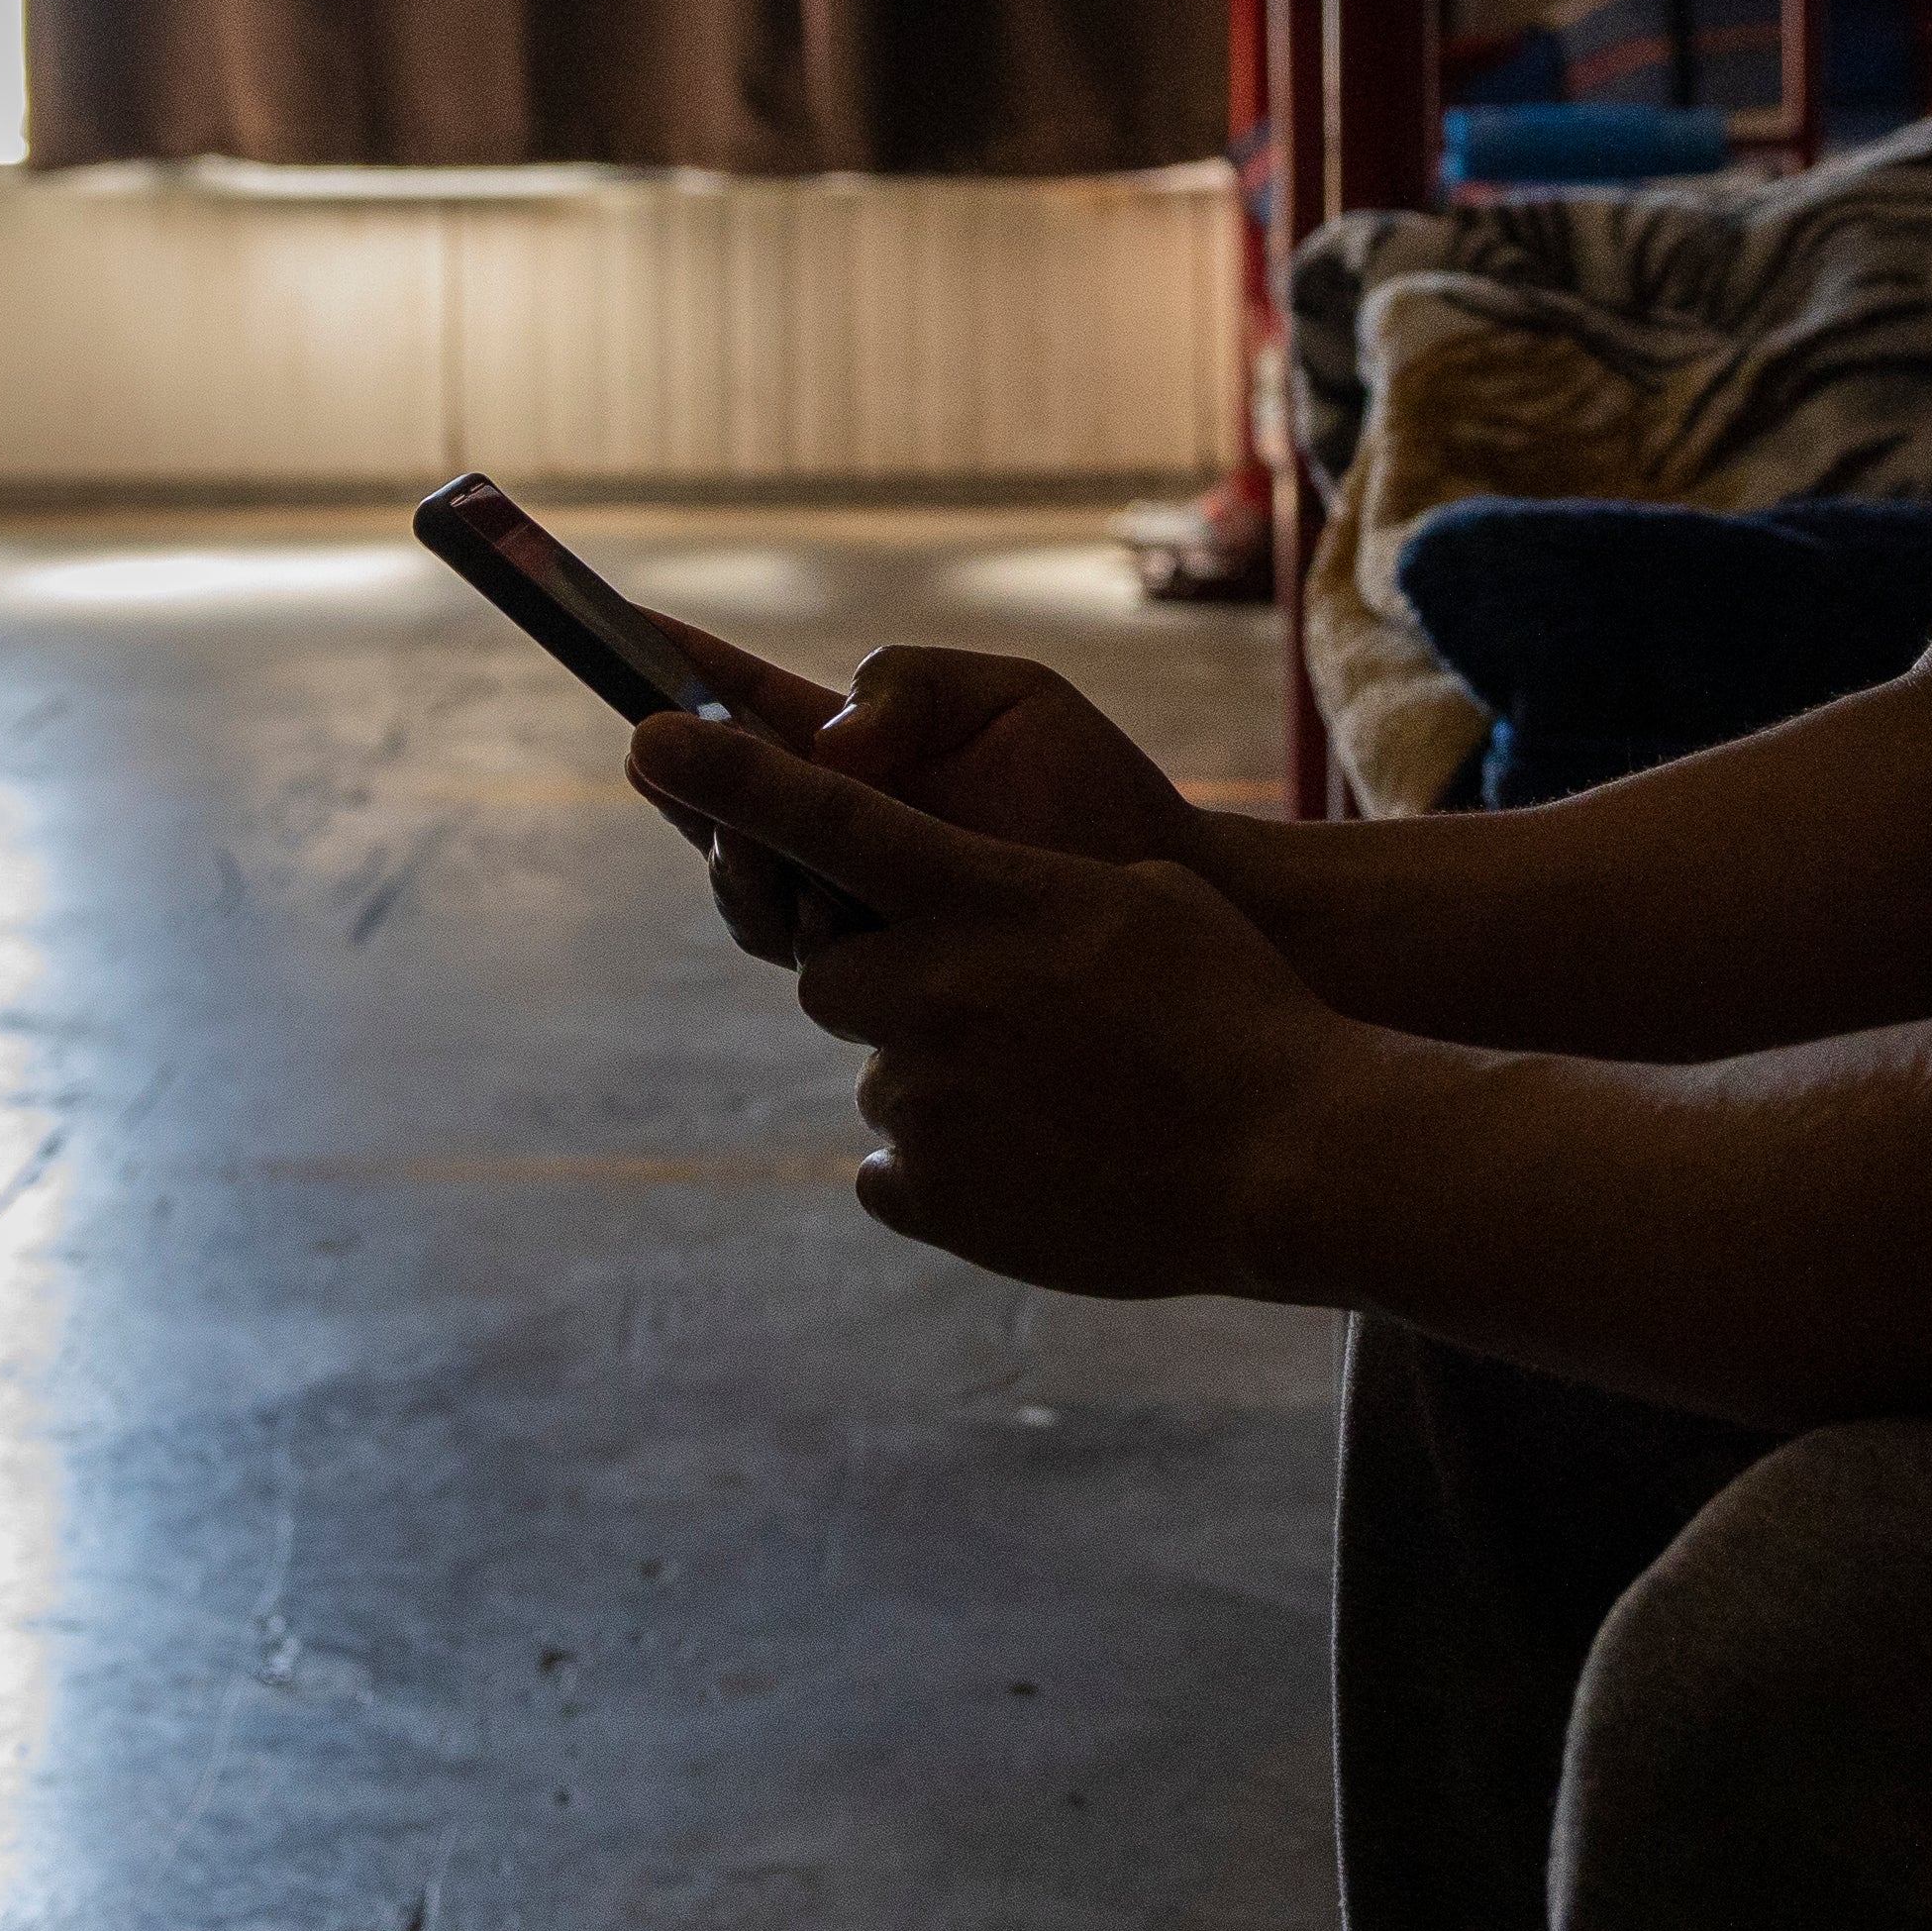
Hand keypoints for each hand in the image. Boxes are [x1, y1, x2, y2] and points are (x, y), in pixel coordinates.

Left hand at [629, 715, 1376, 1303]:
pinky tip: (1042, 1163)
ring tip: (1060, 1098)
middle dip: (885, 978)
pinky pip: (895, 1168)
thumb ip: (1017, 892)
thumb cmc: (1234, 1006)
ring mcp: (917, 1097)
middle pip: (829, 967)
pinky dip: (952, 1163)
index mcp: (978, 892)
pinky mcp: (922, 1194)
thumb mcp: (1135, 895)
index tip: (643, 736)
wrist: (1287, 1159)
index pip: (818, 814)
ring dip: (944, 1074)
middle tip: (990, 1004)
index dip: (725, 774)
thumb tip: (951, 914)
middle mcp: (925, 987)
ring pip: (881, 1069)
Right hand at [632, 621, 1210, 966]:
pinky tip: (833, 905)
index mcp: (849, 747)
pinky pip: (796, 953)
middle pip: (711, 804)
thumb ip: (913, 689)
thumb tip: (829, 744)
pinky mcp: (874, 976)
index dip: (668, 666)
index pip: (736, 700)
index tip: (613, 627)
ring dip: (743, 859)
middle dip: (693, 785)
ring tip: (786, 845)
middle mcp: (831, 828)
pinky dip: (798, 921)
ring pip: (740, 886)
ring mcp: (844, 903)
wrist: (1162, 898)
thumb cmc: (1090, 789)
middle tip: (691, 765)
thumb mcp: (1010, 696)